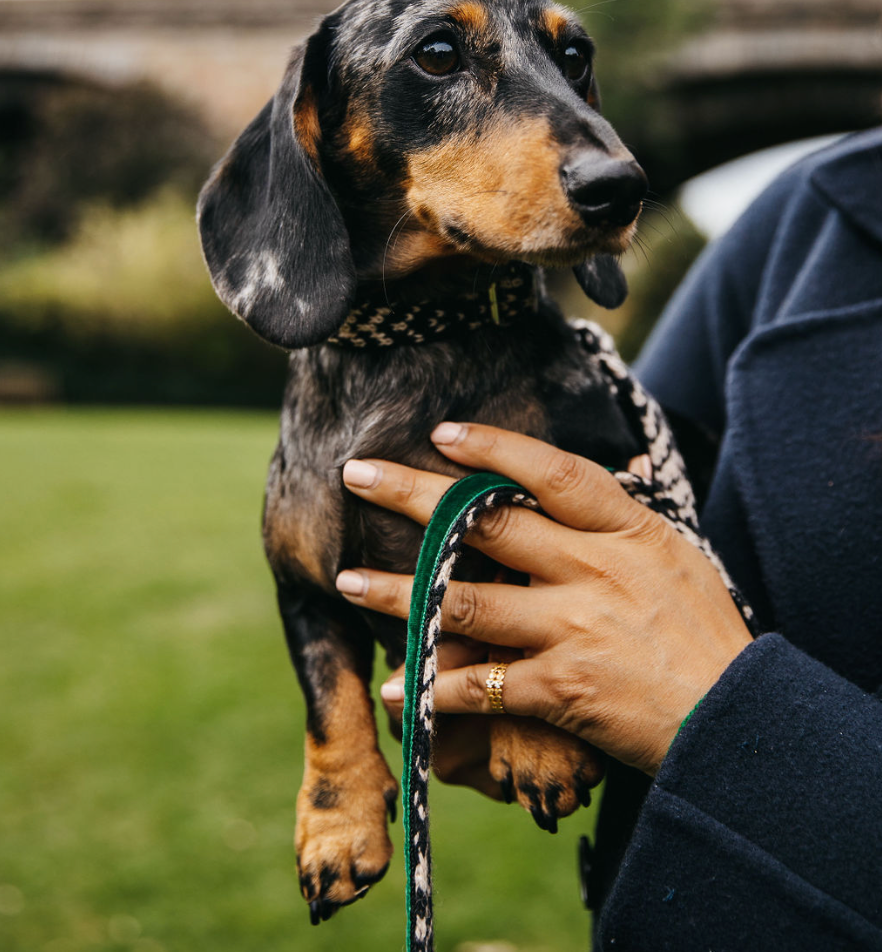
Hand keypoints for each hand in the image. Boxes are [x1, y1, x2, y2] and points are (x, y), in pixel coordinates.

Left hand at [338, 423, 751, 776]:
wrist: (736, 719)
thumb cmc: (705, 632)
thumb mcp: (676, 555)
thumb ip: (622, 519)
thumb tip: (599, 469)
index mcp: (626, 530)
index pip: (551, 471)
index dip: (494, 447)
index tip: (442, 432)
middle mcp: (595, 570)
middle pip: (487, 523)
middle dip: (413, 497)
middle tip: (357, 477)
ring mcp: (574, 628)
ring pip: (466, 600)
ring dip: (398, 592)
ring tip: (346, 580)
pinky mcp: (561, 689)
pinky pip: (480, 685)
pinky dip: (432, 689)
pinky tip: (395, 688)